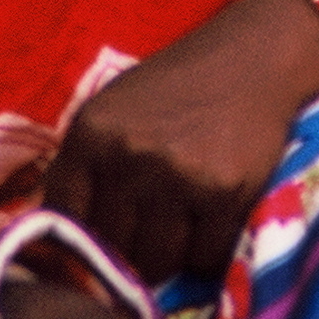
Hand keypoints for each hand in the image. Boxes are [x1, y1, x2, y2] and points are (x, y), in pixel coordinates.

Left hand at [44, 0, 318, 282]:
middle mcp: (129, 155)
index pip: (65, 220)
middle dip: (129, 254)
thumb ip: (86, 168)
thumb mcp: (114, 110)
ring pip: (158, 262)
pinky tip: (213, 222)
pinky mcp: (226, 191)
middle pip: (113, 249)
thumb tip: (66, 245)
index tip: (103, 243)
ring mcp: (179, 175)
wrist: (253, 56)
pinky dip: (209, 253)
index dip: (83, 240)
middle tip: (149, 236)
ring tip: (182, 228)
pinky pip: (206, 259)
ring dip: (170, 258)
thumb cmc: (178, 87)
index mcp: (91, 133)